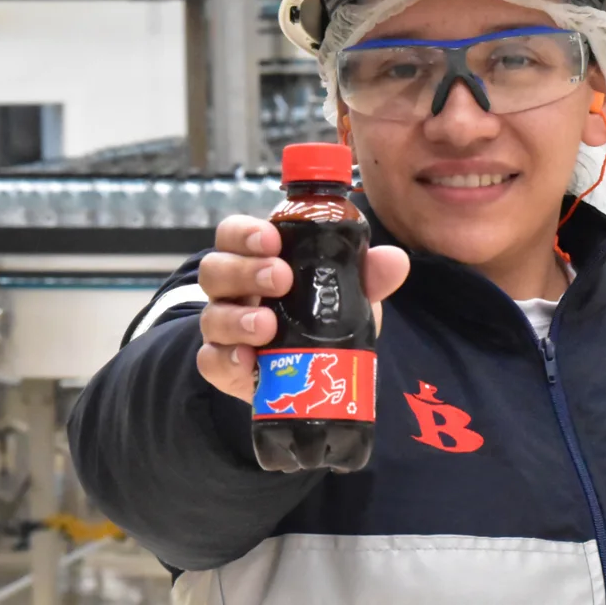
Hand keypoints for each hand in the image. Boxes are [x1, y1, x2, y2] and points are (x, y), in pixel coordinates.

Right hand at [194, 215, 409, 404]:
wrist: (308, 372)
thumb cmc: (320, 316)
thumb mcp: (348, 294)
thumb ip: (369, 276)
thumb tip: (395, 260)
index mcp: (256, 260)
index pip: (234, 234)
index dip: (246, 232)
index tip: (272, 238)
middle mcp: (232, 291)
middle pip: (216, 269)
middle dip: (245, 270)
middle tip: (281, 278)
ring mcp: (223, 329)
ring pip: (211, 315)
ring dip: (237, 318)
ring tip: (267, 325)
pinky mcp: (224, 367)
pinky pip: (210, 361)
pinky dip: (226, 360)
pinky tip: (248, 361)